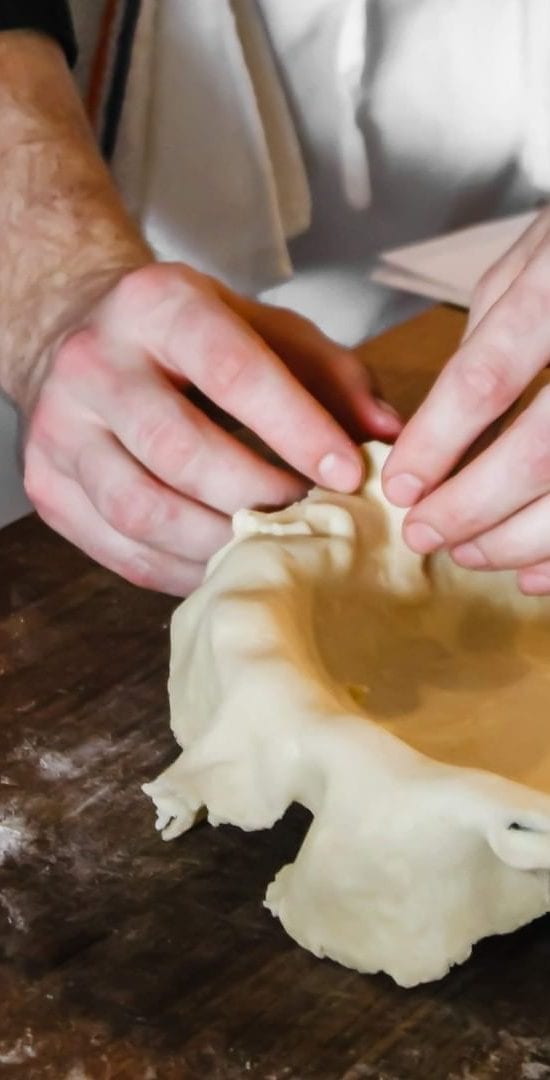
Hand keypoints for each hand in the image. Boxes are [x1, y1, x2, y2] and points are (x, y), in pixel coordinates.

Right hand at [24, 263, 400, 594]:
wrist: (75, 333)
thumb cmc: (190, 338)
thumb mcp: (264, 330)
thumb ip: (332, 375)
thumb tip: (387, 434)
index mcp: (158, 306)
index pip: (234, 371)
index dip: (296, 428)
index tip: (347, 472)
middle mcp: (95, 361)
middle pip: (182, 450)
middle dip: (258, 496)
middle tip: (308, 518)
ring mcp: (59, 427)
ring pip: (142, 509)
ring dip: (218, 542)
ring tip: (268, 546)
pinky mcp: (46, 483)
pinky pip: (119, 549)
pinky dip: (181, 571)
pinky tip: (222, 564)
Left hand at [381, 206, 549, 594]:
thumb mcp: (534, 255)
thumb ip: (488, 333)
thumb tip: (439, 426)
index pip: (487, 378)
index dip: (437, 442)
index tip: (400, 486)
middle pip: (540, 452)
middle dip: (471, 506)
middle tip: (423, 534)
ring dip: (519, 540)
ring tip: (469, 552)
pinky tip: (534, 574)